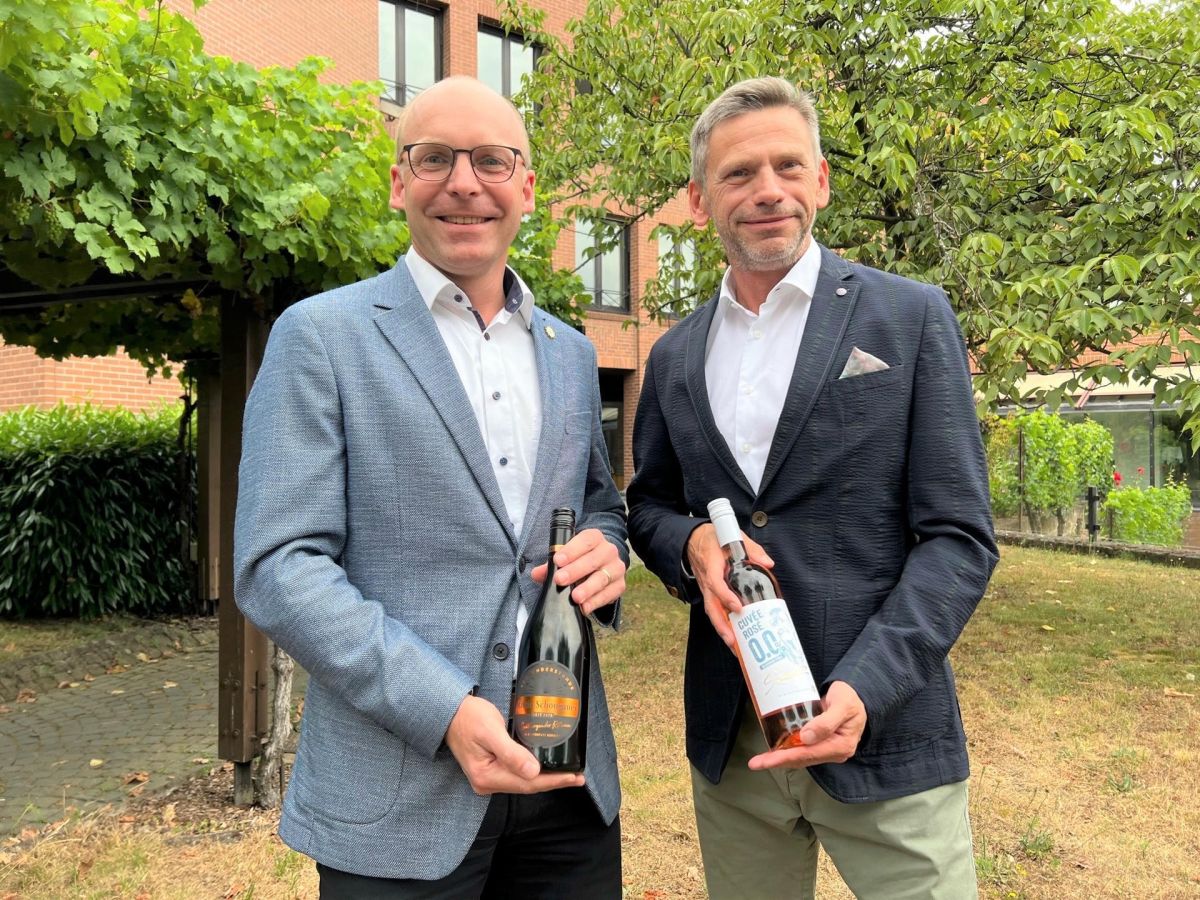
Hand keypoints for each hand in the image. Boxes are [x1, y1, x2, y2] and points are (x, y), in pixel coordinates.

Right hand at [445, 695, 584, 794]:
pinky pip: (516, 774)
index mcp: (486, 776)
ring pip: (523, 782)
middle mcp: (487, 782)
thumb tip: (534, 772)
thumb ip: (511, 753)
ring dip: (546, 778)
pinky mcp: (491, 769)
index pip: (528, 783)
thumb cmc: (469, 717)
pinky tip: (546, 768)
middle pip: (527, 785)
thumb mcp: (491, 731)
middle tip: (578, 777)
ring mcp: (488, 777)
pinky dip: (533, 772)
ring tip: (568, 774)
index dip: (553, 781)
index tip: (575, 777)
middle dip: (553, 781)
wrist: (450, 711)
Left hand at [530, 528, 624, 616]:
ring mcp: (616, 568)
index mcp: (595, 538)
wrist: (602, 566)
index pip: (586, 540)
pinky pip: (609, 594)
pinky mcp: (620, 585)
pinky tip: (585, 607)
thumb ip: (551, 565)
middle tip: (560, 580)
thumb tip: (536, 574)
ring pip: (602, 577)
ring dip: (588, 588)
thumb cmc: (579, 559)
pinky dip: (596, 601)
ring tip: (575, 597)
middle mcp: (608, 550)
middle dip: (575, 570)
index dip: (571, 550)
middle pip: (593, 560)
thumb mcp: (566, 557)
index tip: (557, 561)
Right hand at [686, 523, 773, 648]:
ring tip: (734, 646)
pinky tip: (734, 635)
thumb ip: (752, 549)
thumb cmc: (714, 538)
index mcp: (711, 564)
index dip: (725, 597)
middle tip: (732, 640)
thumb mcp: (733, 536)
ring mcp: (706, 588)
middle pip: (710, 606)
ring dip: (722, 629)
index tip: (738, 607)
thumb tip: (768, 564)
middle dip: (721, 625)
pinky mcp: (709, 593)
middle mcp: (706, 580)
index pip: (715, 583)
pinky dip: (722, 624)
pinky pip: (714, 610)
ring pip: (711, 611)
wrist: (693, 539)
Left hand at [747, 681, 866, 769]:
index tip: (767, 760)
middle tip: (756, 763)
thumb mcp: (842, 705)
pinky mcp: (821, 744)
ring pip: (800, 756)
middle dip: (778, 761)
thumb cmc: (850, 699)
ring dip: (780, 758)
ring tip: (760, 760)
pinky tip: (775, 749)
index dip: (786, 757)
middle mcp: (834, 752)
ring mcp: (827, 749)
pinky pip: (802, 750)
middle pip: (802, 759)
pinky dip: (788, 750)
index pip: (808, 754)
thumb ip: (826, 722)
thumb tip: (806, 737)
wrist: (856, 696)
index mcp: (841, 745)